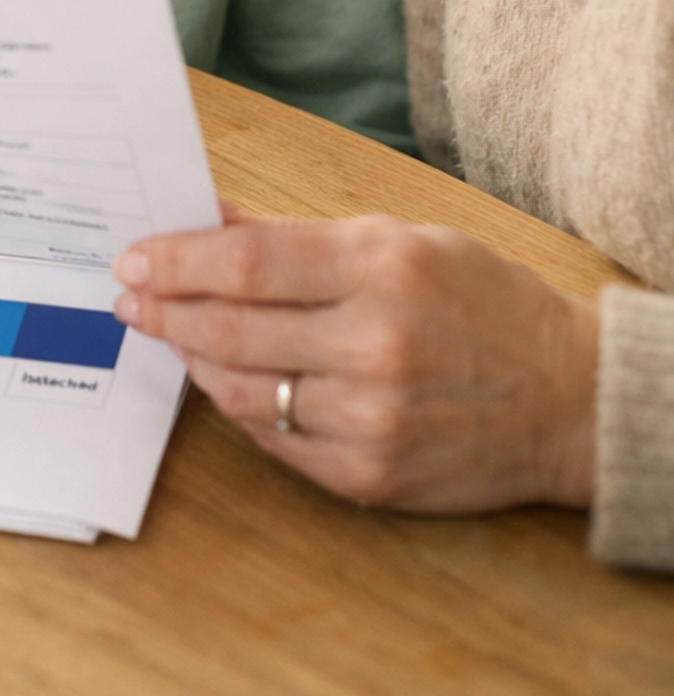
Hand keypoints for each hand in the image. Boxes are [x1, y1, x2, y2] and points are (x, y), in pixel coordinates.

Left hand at [114, 211, 599, 512]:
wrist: (565, 398)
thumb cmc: (482, 303)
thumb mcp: (400, 238)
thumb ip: (297, 235)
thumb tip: (212, 219)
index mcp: (381, 268)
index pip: (246, 263)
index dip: (177, 260)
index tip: (134, 257)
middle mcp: (372, 344)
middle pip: (230, 327)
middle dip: (165, 309)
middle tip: (130, 296)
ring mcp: (368, 418)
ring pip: (241, 389)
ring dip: (193, 358)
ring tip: (172, 332)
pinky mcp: (366, 475)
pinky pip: (272, 439)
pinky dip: (238, 406)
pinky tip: (224, 379)